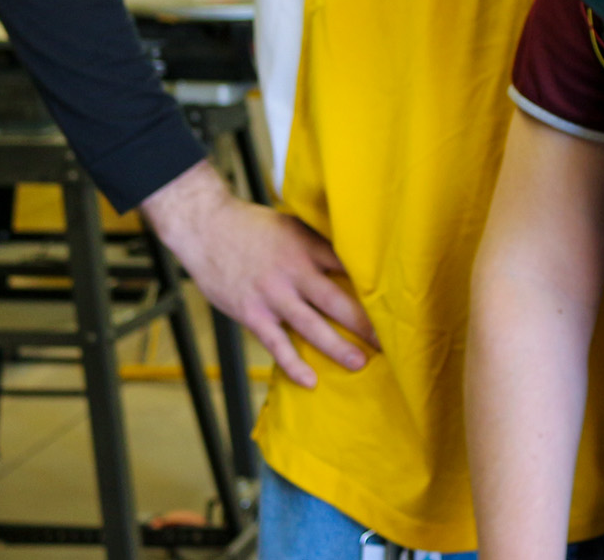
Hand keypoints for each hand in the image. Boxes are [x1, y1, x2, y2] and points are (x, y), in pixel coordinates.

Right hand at [142, 161, 377, 387]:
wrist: (206, 227)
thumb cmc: (252, 226)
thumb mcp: (293, 224)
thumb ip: (318, 242)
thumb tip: (352, 253)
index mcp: (310, 247)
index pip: (351, 268)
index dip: (374, 287)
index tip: (397, 303)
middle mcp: (295, 271)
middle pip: (338, 300)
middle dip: (366, 323)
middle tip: (391, 340)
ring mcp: (273, 294)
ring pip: (312, 325)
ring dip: (337, 346)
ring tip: (360, 362)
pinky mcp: (252, 313)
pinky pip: (276, 343)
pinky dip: (293, 363)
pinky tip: (310, 380)